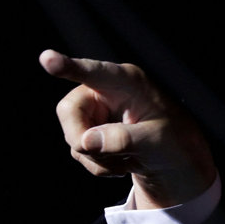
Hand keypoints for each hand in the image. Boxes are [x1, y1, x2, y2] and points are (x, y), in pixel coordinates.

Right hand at [41, 49, 216, 209]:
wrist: (177, 163)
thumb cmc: (175, 143)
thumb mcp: (157, 142)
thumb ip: (123, 140)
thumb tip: (85, 142)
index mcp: (129, 81)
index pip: (96, 72)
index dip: (69, 66)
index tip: (48, 58)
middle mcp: (106, 89)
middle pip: (69, 111)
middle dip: (85, 142)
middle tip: (114, 158)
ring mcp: (96, 109)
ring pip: (73, 136)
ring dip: (98, 159)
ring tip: (129, 159)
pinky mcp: (91, 129)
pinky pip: (79, 150)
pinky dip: (98, 165)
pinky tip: (122, 163)